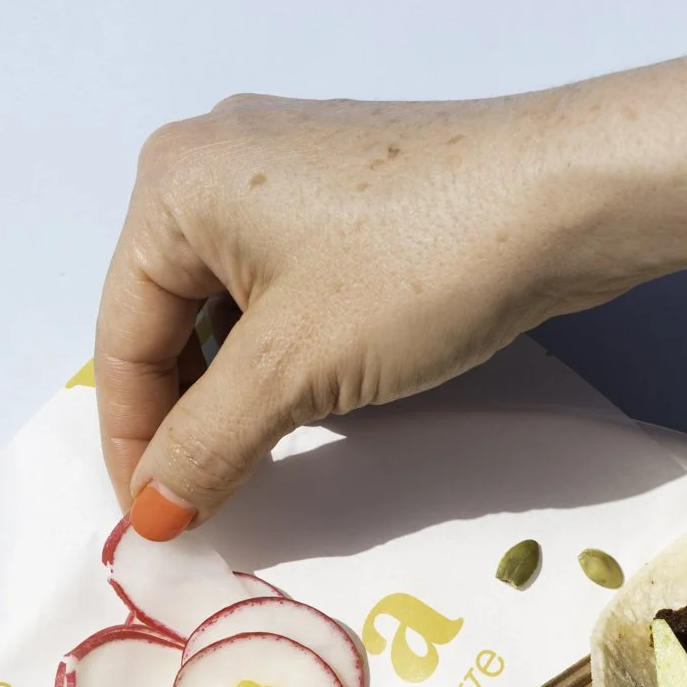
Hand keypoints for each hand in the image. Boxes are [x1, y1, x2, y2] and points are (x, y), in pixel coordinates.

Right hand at [95, 90, 600, 528]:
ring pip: (225, 311)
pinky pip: (279, 290)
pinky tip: (302, 407)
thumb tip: (154, 514)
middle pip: (165, 321)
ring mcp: (283, 172)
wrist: (564, 198)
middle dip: (181, 419)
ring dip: (232, 395)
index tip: (157, 526)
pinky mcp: (346, 195)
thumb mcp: (293, 370)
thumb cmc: (414, 270)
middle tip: (200, 506)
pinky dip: (278, 358)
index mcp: (171, 185)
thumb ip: (209, 444)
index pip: (121, 339)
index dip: (133, 445)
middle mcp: (211, 160)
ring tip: (249, 467)